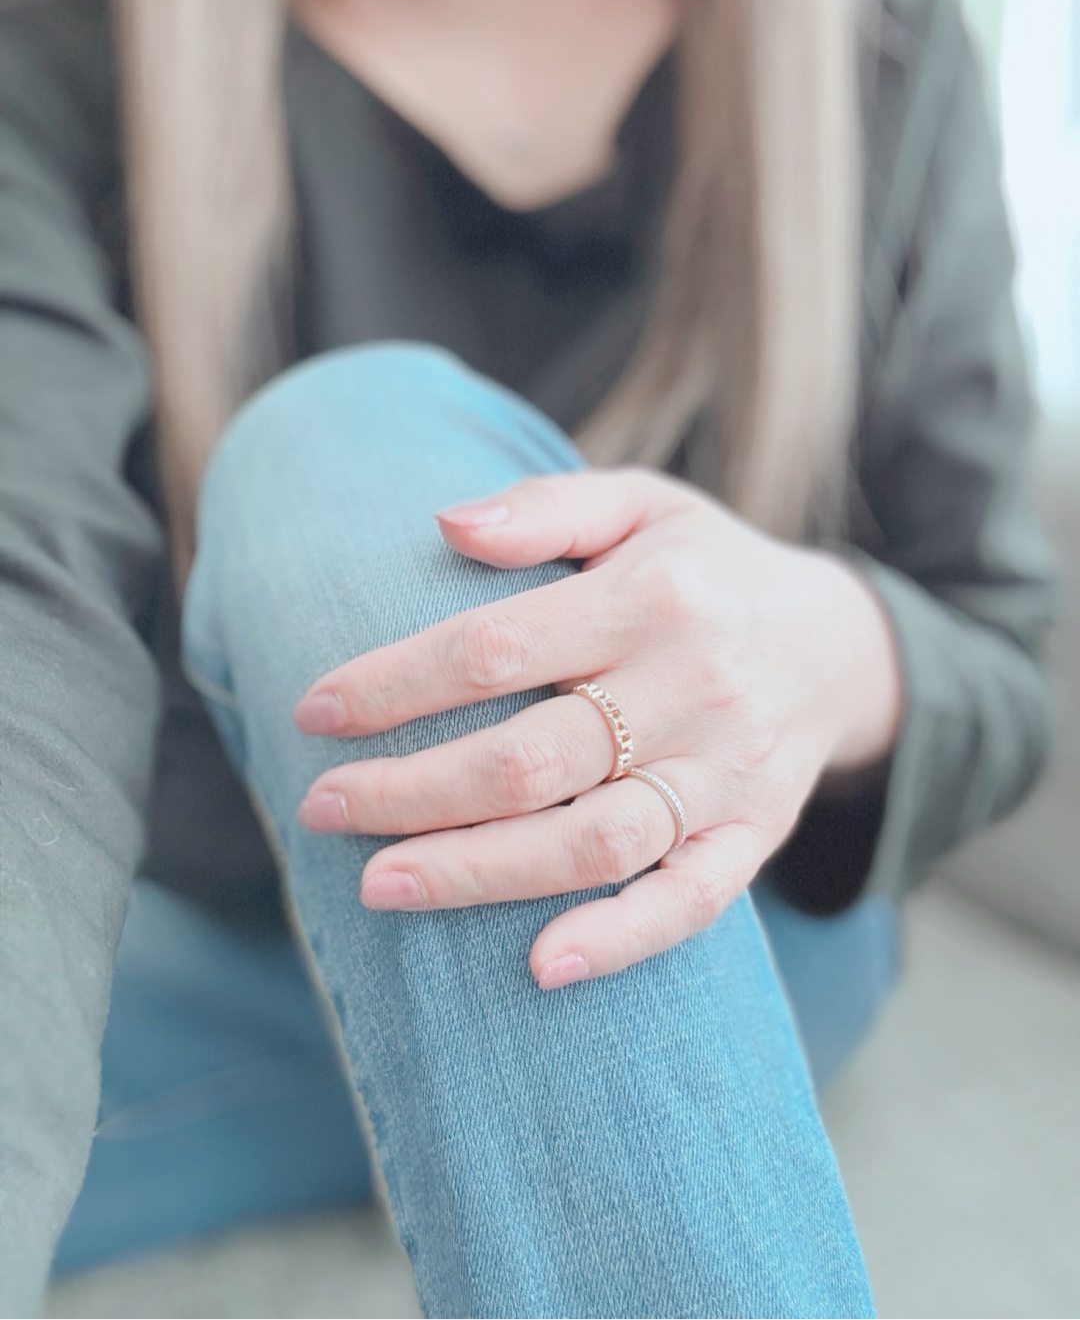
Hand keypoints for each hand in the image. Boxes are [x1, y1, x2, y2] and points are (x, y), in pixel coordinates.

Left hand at [294, 468, 901, 987]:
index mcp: (653, 598)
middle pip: (530, 760)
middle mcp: (693, 689)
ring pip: (593, 841)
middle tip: (321, 809)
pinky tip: (542, 966)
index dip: (393, 685)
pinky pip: (692, 901)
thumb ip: (546, 511)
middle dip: (410, 791)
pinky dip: (621, 939)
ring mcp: (725, 774)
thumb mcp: (640, 506)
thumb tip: (445, 523)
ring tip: (378, 887)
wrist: (835, 646)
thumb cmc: (705, 571)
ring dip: (478, 873)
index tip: (313, 712)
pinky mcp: (752, 836)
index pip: (496, 650)